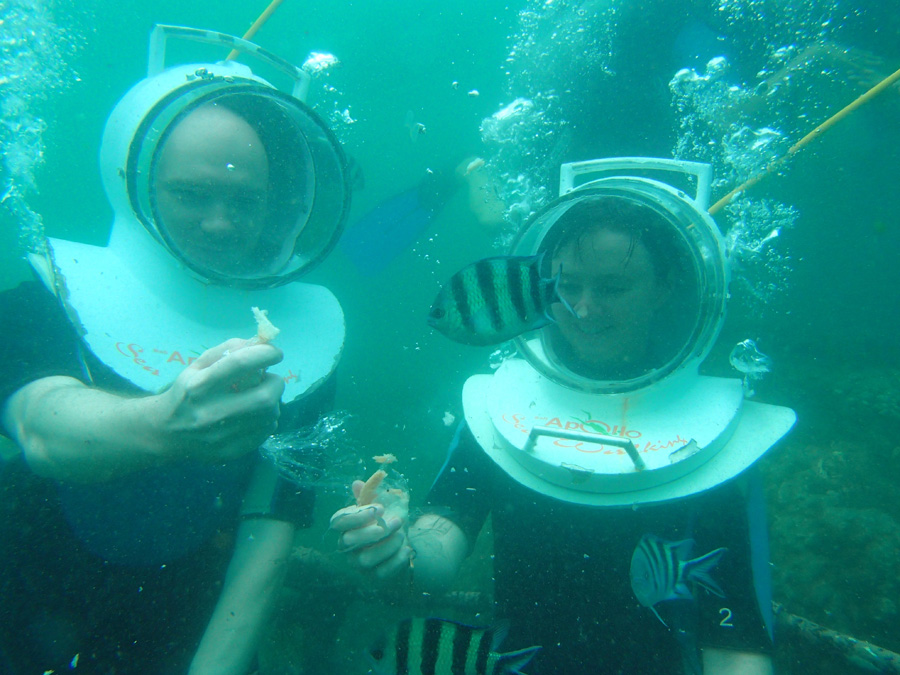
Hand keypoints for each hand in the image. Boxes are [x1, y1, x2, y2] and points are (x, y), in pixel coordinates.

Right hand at [152, 338, 284, 462]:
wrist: (166, 432)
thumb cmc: (187, 392)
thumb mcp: (199, 365)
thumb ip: (228, 350)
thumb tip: (260, 343)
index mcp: (200, 386)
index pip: (241, 364)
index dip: (265, 354)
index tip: (275, 353)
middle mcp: (210, 412)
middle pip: (264, 398)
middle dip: (275, 384)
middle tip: (270, 379)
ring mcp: (221, 436)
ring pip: (270, 416)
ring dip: (273, 401)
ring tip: (259, 396)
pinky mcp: (230, 452)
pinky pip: (266, 432)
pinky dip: (267, 419)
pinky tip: (254, 414)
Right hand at [329, 480, 413, 578]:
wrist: (402, 542)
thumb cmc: (387, 521)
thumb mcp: (381, 504)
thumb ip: (370, 494)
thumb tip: (357, 483)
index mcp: (346, 526)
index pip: (338, 522)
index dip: (357, 515)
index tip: (380, 509)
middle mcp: (348, 546)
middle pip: (349, 541)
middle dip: (374, 530)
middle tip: (397, 521)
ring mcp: (359, 563)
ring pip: (365, 559)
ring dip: (388, 545)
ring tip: (402, 534)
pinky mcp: (374, 576)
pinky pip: (381, 573)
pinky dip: (396, 560)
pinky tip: (407, 549)